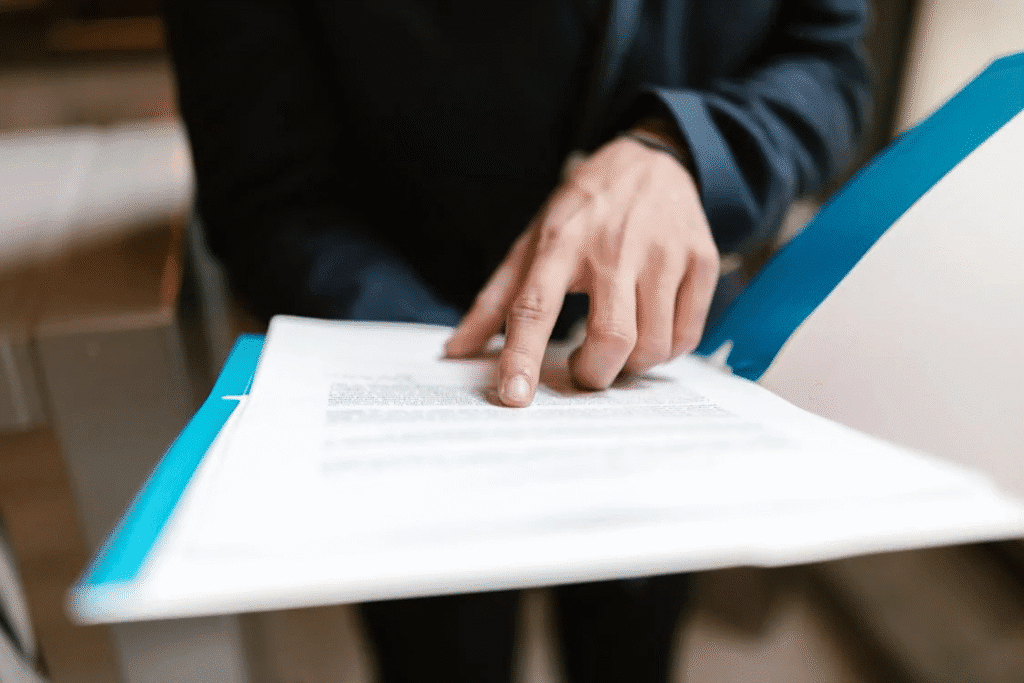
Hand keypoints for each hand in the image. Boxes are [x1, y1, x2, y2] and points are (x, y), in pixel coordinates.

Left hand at [445, 128, 719, 406]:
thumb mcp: (532, 242)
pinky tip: (650, 332)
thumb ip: (494, 300)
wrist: (652, 161)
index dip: (522, 356)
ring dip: (631, 366)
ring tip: (618, 348)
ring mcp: (663, 253)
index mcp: (560, 243)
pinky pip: (687, 336)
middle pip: (611, 339)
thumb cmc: (584, 211)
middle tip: (586, 369)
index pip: (535, 307)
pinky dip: (665, 351)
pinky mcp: (701, 261)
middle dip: (595, 374)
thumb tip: (456, 351)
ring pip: (652, 345)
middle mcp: (613, 247)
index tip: (514, 396)